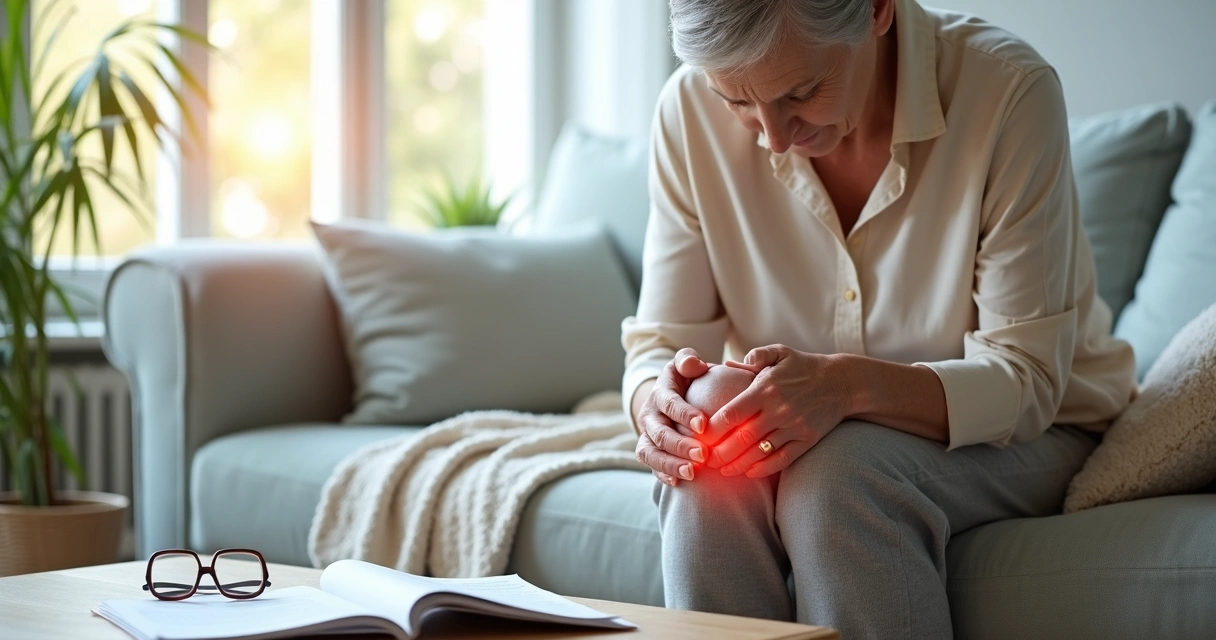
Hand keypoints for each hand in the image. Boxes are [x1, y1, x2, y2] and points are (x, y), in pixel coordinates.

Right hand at [635, 348, 710, 486]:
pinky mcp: (649, 450)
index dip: (684, 414)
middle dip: (680, 445)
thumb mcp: (686, 363)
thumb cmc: (687, 378)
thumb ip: (688, 359)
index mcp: (660, 392)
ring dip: (671, 464)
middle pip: (659, 432)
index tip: (703, 425)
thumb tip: (693, 363)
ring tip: (692, 474)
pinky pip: (651, 465)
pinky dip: (663, 474)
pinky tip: (679, 483)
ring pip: (651, 452)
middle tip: (703, 455)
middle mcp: (649, 414)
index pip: (669, 402)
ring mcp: (647, 434)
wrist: (671, 396)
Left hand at [707, 345, 852, 477]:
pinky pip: (782, 459)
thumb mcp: (780, 352)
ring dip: (738, 464)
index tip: (698, 436)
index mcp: (766, 388)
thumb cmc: (804, 366)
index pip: (733, 412)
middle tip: (704, 460)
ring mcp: (794, 426)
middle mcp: (779, 409)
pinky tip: (749, 473)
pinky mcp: (807, 439)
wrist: (843, 382)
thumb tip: (728, 365)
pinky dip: (764, 468)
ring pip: (760, 452)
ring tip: (721, 470)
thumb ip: (755, 356)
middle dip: (720, 452)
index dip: (713, 427)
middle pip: (743, 437)